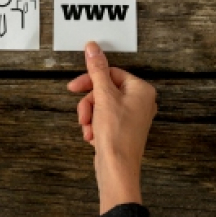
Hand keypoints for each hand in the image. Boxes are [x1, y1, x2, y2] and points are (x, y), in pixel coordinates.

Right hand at [67, 42, 157, 214]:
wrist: (117, 168)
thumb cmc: (116, 135)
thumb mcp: (103, 96)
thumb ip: (97, 70)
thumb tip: (93, 48)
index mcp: (141, 90)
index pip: (111, 74)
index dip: (90, 81)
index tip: (74, 88)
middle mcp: (140, 102)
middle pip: (104, 90)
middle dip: (89, 104)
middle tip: (82, 114)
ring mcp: (132, 117)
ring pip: (101, 105)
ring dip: (90, 116)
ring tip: (89, 129)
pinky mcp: (123, 129)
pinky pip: (104, 118)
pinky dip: (94, 126)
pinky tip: (93, 136)